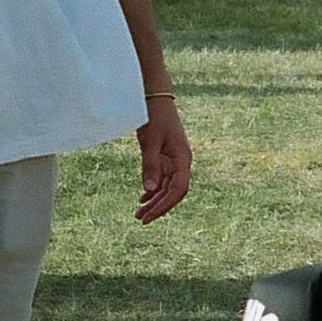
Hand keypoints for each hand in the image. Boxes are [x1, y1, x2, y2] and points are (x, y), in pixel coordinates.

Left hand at [135, 98, 190, 223]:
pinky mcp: (165, 158)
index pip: (178, 189)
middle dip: (159, 207)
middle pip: (173, 192)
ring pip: (166, 188)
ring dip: (154, 201)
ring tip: (138, 214)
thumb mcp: (150, 141)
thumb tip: (149, 191)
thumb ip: (150, 166)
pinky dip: (152, 190)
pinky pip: (161, 180)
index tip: (149, 216)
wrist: (156, 100)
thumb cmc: (155, 117)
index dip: (165, 205)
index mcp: (183, 159)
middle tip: (141, 220)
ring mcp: (174, 160)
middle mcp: (181, 162)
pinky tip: (142, 199)